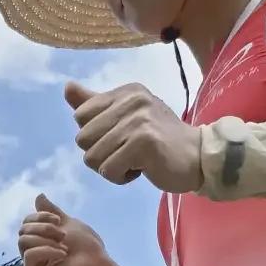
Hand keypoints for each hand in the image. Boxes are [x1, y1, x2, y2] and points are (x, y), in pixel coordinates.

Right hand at [19, 193, 120, 265]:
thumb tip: (38, 196)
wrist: (95, 265)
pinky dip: (47, 252)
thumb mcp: (67, 222)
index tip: (59, 220)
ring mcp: (32, 264)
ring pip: (23, 241)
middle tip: (63, 236)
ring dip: (46, 240)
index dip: (40, 217)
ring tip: (64, 247)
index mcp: (40, 238)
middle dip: (44, 228)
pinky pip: (29, 255)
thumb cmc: (86, 245)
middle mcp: (33, 251)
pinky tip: (62, 256)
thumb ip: (51, 211)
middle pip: (23, 230)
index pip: (26, 222)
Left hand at [65, 81, 200, 192]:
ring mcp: (138, 120)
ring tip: (136, 160)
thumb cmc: (160, 139)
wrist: (198, 156)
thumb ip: (96, 104)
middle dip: (101, 154)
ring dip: (111, 168)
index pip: (80, 115)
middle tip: (128, 152)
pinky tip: (142, 169)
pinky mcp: (143, 143)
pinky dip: (121, 177)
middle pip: (82, 139)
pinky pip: (108, 170)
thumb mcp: (126, 116)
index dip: (95, 136)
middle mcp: (131, 100)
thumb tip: (67, 87)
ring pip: (92, 158)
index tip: (120, 137)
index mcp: (126, 92)